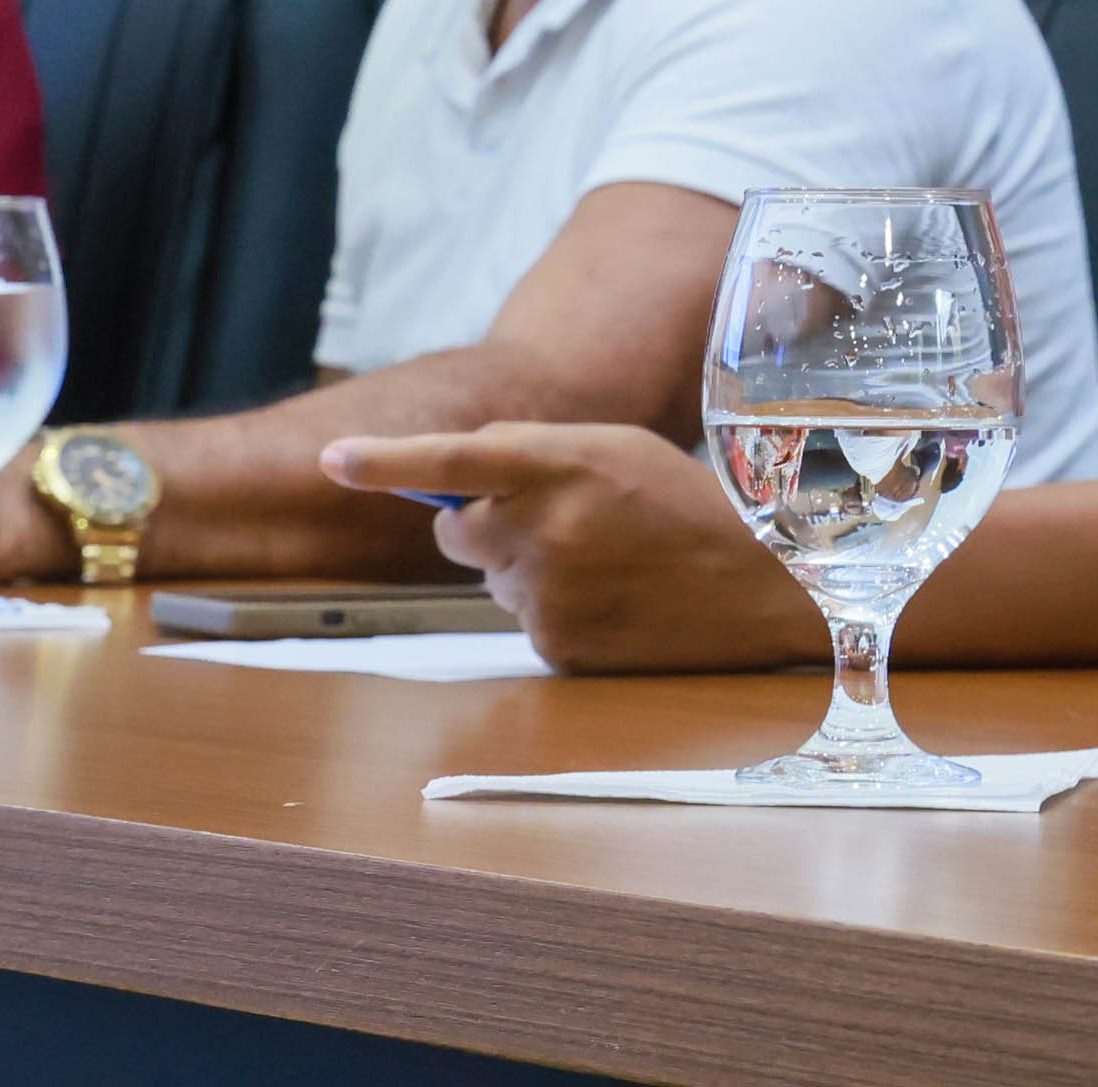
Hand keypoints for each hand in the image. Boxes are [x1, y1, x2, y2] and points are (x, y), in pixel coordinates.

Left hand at [322, 423, 817, 673]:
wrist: (763, 587)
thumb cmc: (691, 505)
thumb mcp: (619, 451)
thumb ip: (538, 455)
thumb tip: (459, 482)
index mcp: (566, 462)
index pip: (456, 456)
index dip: (386, 460)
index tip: (333, 459)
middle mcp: (548, 528)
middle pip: (457, 528)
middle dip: (483, 523)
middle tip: (551, 521)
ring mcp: (550, 593)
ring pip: (494, 579)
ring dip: (528, 568)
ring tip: (608, 562)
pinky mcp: (557, 646)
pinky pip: (526, 623)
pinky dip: (556, 612)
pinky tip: (613, 602)